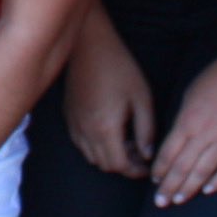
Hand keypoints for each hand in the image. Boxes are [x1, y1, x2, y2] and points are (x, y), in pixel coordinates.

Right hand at [58, 20, 153, 179]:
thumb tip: (147, 153)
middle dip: (125, 165)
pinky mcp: (69, 117)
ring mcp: (74, 124)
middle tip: (140, 152)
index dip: (135, 171)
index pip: (119, 165)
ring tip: (126, 141)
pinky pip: (81, 144)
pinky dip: (95, 147)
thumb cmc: (119, 67)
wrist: (89, 46)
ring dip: (109, 157)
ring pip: (91, 157)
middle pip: (105, 165)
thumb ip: (146, 129)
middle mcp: (86, 131)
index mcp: (106, 128)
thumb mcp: (141, 98)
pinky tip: (108, 132)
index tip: (147, 166)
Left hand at [149, 46, 216, 206]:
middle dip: (169, 186)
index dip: (160, 170)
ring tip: (179, 200)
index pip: (169, 153)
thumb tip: (177, 139)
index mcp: (188, 122)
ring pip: (204, 172)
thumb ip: (183, 121)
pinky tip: (208, 190)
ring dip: (189, 188)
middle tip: (161, 202)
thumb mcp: (190, 96)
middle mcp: (206, 134)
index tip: (154, 180)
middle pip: (183, 167)